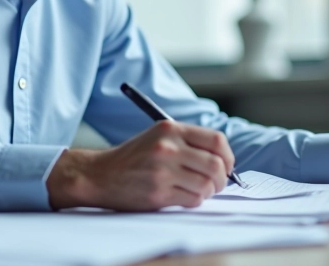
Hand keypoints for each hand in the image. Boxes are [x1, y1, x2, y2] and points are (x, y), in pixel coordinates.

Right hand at [46, 120, 234, 210]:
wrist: (100, 174)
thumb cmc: (133, 158)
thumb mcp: (159, 137)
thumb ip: (188, 143)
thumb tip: (224, 161)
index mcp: (170, 129)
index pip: (216, 140)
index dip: (228, 156)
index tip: (227, 166)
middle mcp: (168, 147)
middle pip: (216, 164)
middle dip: (222, 178)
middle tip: (216, 183)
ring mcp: (163, 170)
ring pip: (206, 185)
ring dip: (207, 192)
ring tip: (197, 190)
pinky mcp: (158, 192)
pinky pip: (193, 199)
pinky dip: (194, 200)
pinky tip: (182, 196)